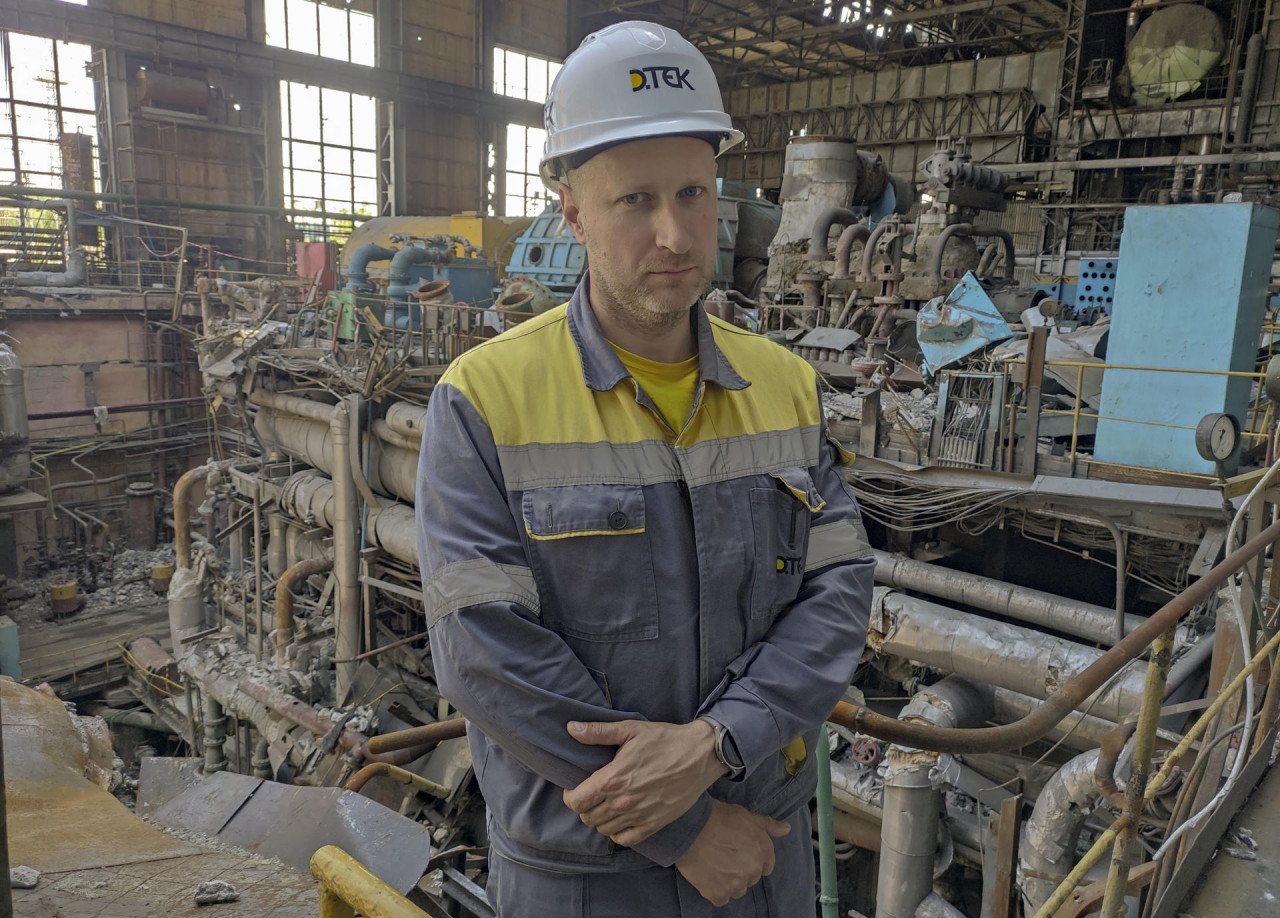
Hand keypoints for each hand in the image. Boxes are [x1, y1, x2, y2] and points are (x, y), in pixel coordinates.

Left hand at [562, 719, 725, 845]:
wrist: (700, 754)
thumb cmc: (665, 740)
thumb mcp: (631, 729)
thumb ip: (598, 732)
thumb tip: (571, 728)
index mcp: (613, 779)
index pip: (576, 801)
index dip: (570, 795)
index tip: (576, 787)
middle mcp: (623, 802)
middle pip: (588, 817)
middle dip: (586, 806)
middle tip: (593, 793)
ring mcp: (639, 816)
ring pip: (604, 829)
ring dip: (601, 818)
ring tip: (607, 804)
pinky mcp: (654, 824)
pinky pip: (625, 839)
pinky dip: (618, 833)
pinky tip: (622, 819)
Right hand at [675, 799, 791, 905]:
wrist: (691, 829)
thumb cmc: (719, 818)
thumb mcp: (747, 816)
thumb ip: (768, 826)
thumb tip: (787, 829)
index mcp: (763, 852)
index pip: (766, 866)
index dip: (754, 859)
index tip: (741, 853)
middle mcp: (753, 871)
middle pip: (751, 878)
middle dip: (741, 870)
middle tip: (725, 856)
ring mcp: (736, 885)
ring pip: (737, 889)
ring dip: (729, 882)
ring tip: (715, 866)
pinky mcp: (718, 894)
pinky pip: (721, 898)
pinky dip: (715, 890)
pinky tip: (708, 876)